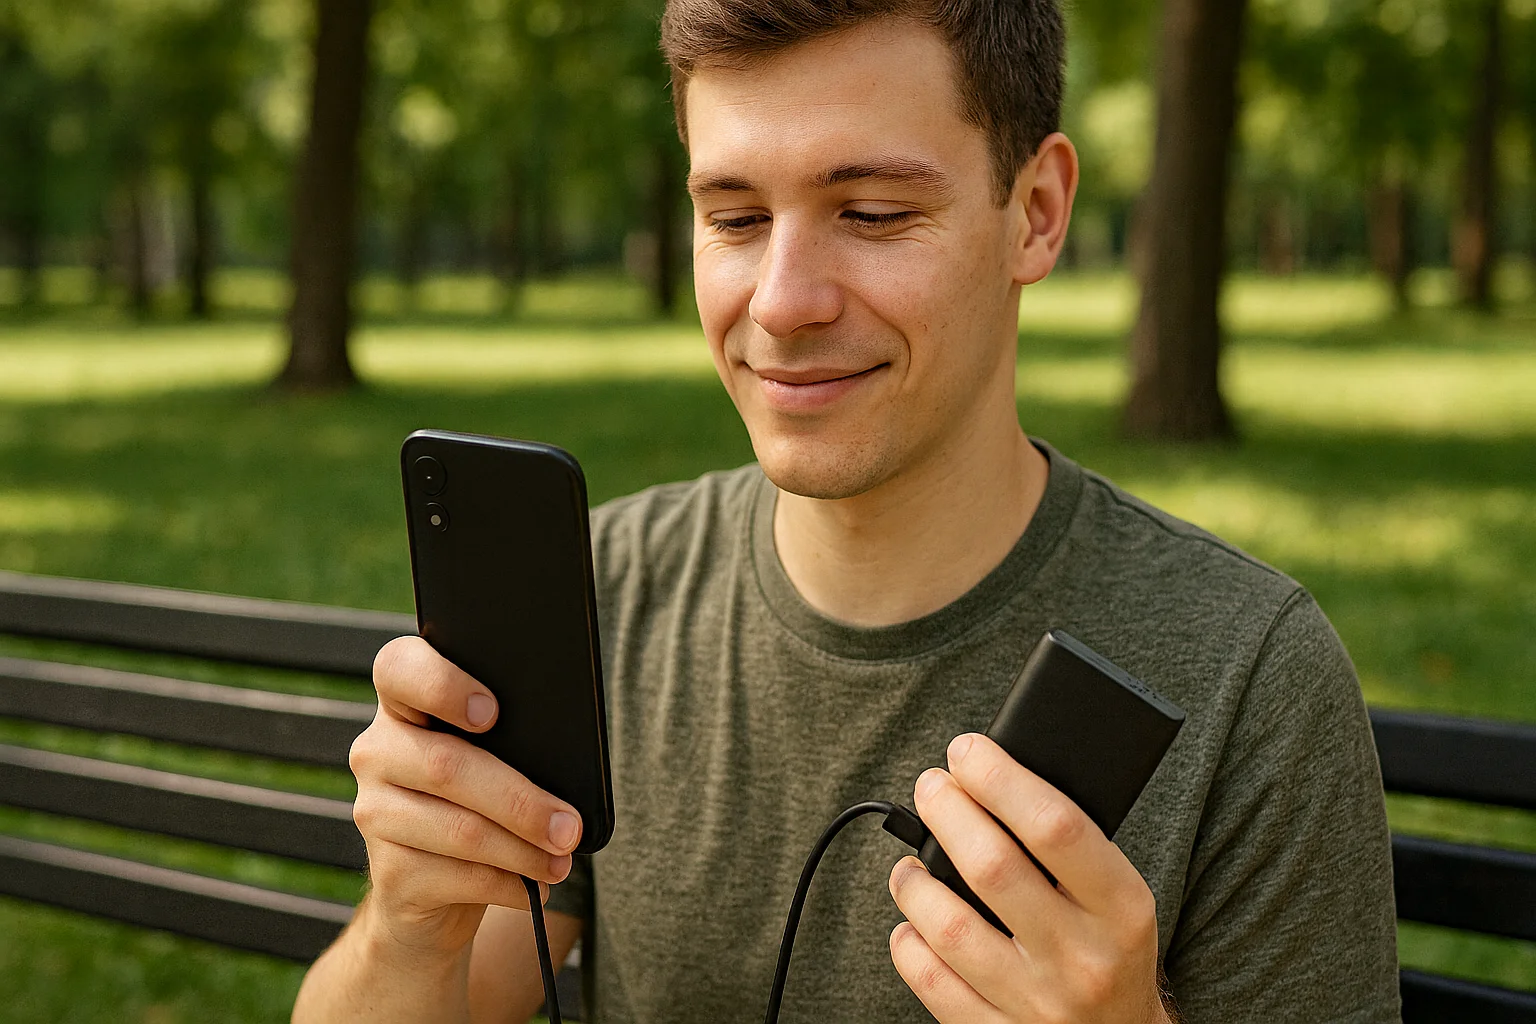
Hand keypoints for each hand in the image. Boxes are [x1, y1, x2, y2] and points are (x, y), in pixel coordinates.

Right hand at [347, 636, 582, 958]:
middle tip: (570, 827)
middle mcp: (378, 752)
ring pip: (460, 829)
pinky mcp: (387, 872)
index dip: (441, 685)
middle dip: (521, 800)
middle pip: (447, 766)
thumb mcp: (495, 760)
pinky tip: (532, 887)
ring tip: (562, 859)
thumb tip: (574, 764)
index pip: (399, 668)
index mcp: (404, 705)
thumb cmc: (481, 803)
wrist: (431, 890)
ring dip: (523, 850)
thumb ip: (514, 742)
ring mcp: (374, 812)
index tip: (492, 711)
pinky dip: (507, 883)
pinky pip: (458, 876)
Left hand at [888, 733, 1170, 1022]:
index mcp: (1122, 909)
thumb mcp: (1118, 897)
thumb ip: (1071, 845)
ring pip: (948, 926)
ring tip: (911, 863)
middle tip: (930, 787)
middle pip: (991, 866)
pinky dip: (908, 941)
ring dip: (914, 881)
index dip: (1001, 778)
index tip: (967, 751)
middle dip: (947, 812)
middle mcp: (1082, 957)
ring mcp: (1038, 1002)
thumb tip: (993, 772)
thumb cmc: (1110, 949)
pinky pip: (931, 981)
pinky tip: (913, 922)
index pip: (1056, 826)